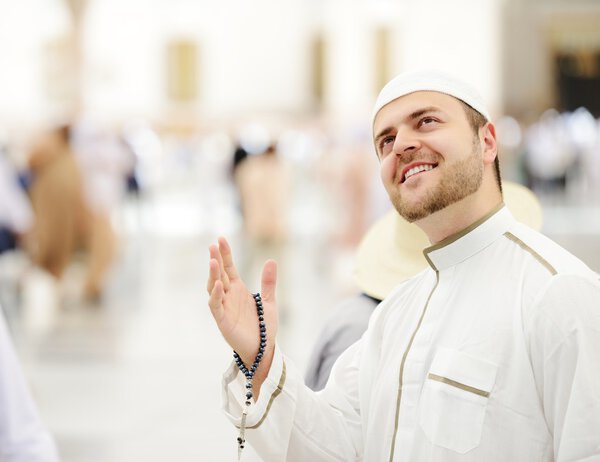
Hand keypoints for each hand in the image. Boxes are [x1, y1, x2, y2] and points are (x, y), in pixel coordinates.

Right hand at [207, 237, 277, 375]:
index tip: (220, 238)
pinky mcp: (222, 321)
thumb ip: (269, 282)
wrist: (264, 349)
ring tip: (213, 261)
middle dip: (215, 260)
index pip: (228, 268)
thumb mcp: (269, 301)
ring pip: (213, 288)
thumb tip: (271, 260)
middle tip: (212, 245)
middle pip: (219, 274)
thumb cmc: (264, 326)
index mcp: (238, 289)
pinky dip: (216, 295)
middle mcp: (228, 296)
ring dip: (213, 275)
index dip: (225, 254)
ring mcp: (224, 308)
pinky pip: (216, 306)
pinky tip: (219, 285)